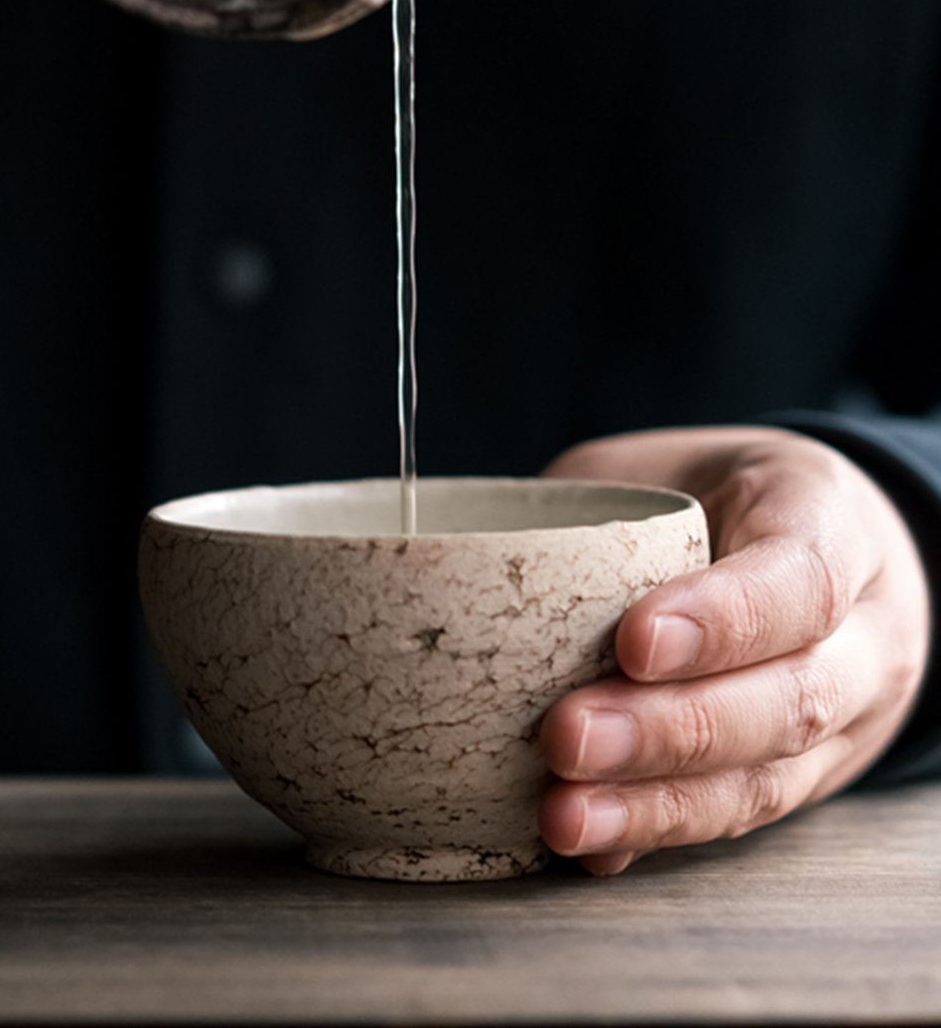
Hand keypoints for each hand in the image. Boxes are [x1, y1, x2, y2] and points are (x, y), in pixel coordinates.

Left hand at [536, 425, 930, 873]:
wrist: (826, 548)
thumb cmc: (716, 495)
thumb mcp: (666, 468)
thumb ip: (592, 511)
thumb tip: (456, 564)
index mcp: (828, 524)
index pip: (797, 579)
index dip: (722, 619)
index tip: (633, 642)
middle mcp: (859, 635)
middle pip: (786, 700)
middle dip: (668, 731)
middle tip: (566, 738)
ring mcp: (845, 721)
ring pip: (764, 780)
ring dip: (656, 807)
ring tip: (565, 817)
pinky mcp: (802, 780)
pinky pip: (735, 819)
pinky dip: (654, 834)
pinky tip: (590, 846)